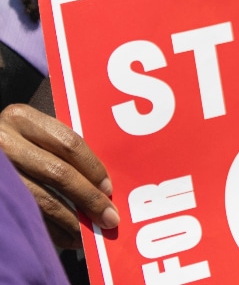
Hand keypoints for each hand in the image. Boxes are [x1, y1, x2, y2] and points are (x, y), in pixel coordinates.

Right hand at [0, 103, 116, 248]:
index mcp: (22, 119)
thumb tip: (102, 183)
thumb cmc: (12, 142)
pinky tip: (64, 238)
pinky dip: (48, 230)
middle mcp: (6, 141)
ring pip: (40, 199)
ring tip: (88, 233)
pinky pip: (24, 215)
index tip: (109, 190)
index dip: (93, 168)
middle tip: (108, 218)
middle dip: (87, 198)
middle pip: (58, 173)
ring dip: (69, 220)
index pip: (69, 143)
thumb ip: (57, 147)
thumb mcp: (29, 133)